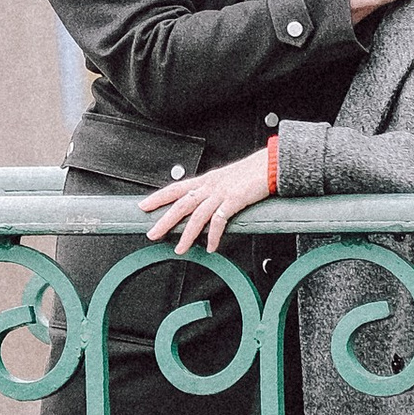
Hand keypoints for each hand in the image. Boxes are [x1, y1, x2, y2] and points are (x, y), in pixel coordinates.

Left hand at [142, 150, 276, 252]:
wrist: (270, 164)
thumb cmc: (251, 173)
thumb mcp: (226, 179)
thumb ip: (213, 191)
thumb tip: (202, 207)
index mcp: (206, 180)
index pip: (176, 188)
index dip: (158, 197)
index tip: (143, 205)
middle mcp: (210, 186)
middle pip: (181, 204)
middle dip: (165, 220)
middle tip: (152, 233)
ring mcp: (221, 193)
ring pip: (197, 216)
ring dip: (187, 235)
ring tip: (180, 249)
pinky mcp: (234, 200)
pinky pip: (220, 221)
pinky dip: (213, 236)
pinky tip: (211, 247)